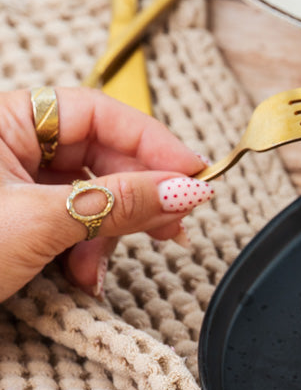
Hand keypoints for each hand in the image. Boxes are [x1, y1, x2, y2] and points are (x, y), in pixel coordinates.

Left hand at [0, 87, 212, 301]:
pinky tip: (83, 277)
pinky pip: (73, 222)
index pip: (97, 112)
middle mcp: (9, 144)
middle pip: (100, 155)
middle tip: (174, 225)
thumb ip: (120, 203)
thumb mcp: (41, 224)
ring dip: (108, 236)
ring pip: (91, 194)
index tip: (193, 175)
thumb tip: (185, 189)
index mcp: (2, 119)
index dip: (151, 143)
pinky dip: (87, 251)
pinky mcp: (18, 218)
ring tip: (100, 271)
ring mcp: (13, 182)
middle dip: (136, 198)